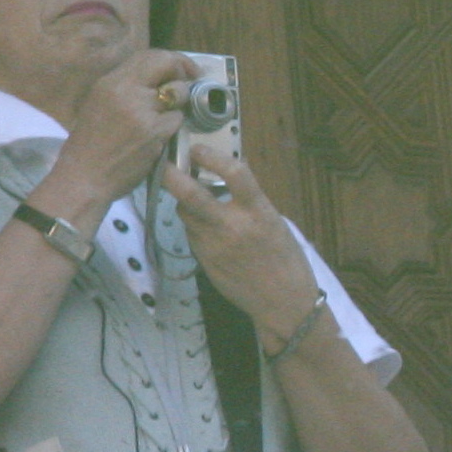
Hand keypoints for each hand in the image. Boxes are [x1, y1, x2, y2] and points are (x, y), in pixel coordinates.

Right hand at [28, 50, 193, 219]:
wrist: (85, 176)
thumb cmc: (90, 144)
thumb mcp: (101, 104)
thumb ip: (127, 88)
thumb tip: (159, 76)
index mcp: (110, 81)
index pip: (149, 55)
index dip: (173, 59)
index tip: (184, 70)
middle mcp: (125, 90)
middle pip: (166, 64)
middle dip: (184, 72)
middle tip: (190, 83)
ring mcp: (141, 110)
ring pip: (178, 93)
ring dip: (178, 105)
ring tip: (164, 119)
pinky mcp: (154, 131)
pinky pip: (178, 119)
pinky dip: (173, 127)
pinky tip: (159, 137)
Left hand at [162, 145, 322, 331]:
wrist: (283, 302)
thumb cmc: (286, 261)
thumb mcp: (274, 223)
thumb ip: (249, 203)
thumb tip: (226, 180)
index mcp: (259, 212)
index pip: (234, 173)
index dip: (211, 156)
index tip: (198, 149)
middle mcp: (233, 225)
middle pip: (190, 193)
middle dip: (172, 175)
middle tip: (166, 163)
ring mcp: (214, 243)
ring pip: (184, 212)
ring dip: (184, 201)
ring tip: (195, 199)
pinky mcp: (203, 258)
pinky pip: (191, 233)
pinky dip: (194, 225)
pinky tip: (207, 229)